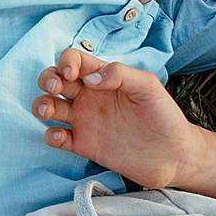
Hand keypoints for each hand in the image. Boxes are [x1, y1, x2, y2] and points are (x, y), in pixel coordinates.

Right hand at [32, 46, 205, 190]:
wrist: (174, 155)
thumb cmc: (165, 117)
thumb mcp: (148, 86)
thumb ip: (119, 74)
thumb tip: (89, 78)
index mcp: (104, 77)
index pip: (74, 60)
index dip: (66, 63)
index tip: (73, 75)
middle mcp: (90, 96)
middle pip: (55, 80)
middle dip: (47, 79)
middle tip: (55, 88)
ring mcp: (85, 121)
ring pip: (50, 107)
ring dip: (41, 105)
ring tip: (48, 111)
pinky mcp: (84, 145)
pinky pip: (58, 138)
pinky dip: (51, 136)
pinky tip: (62, 137)